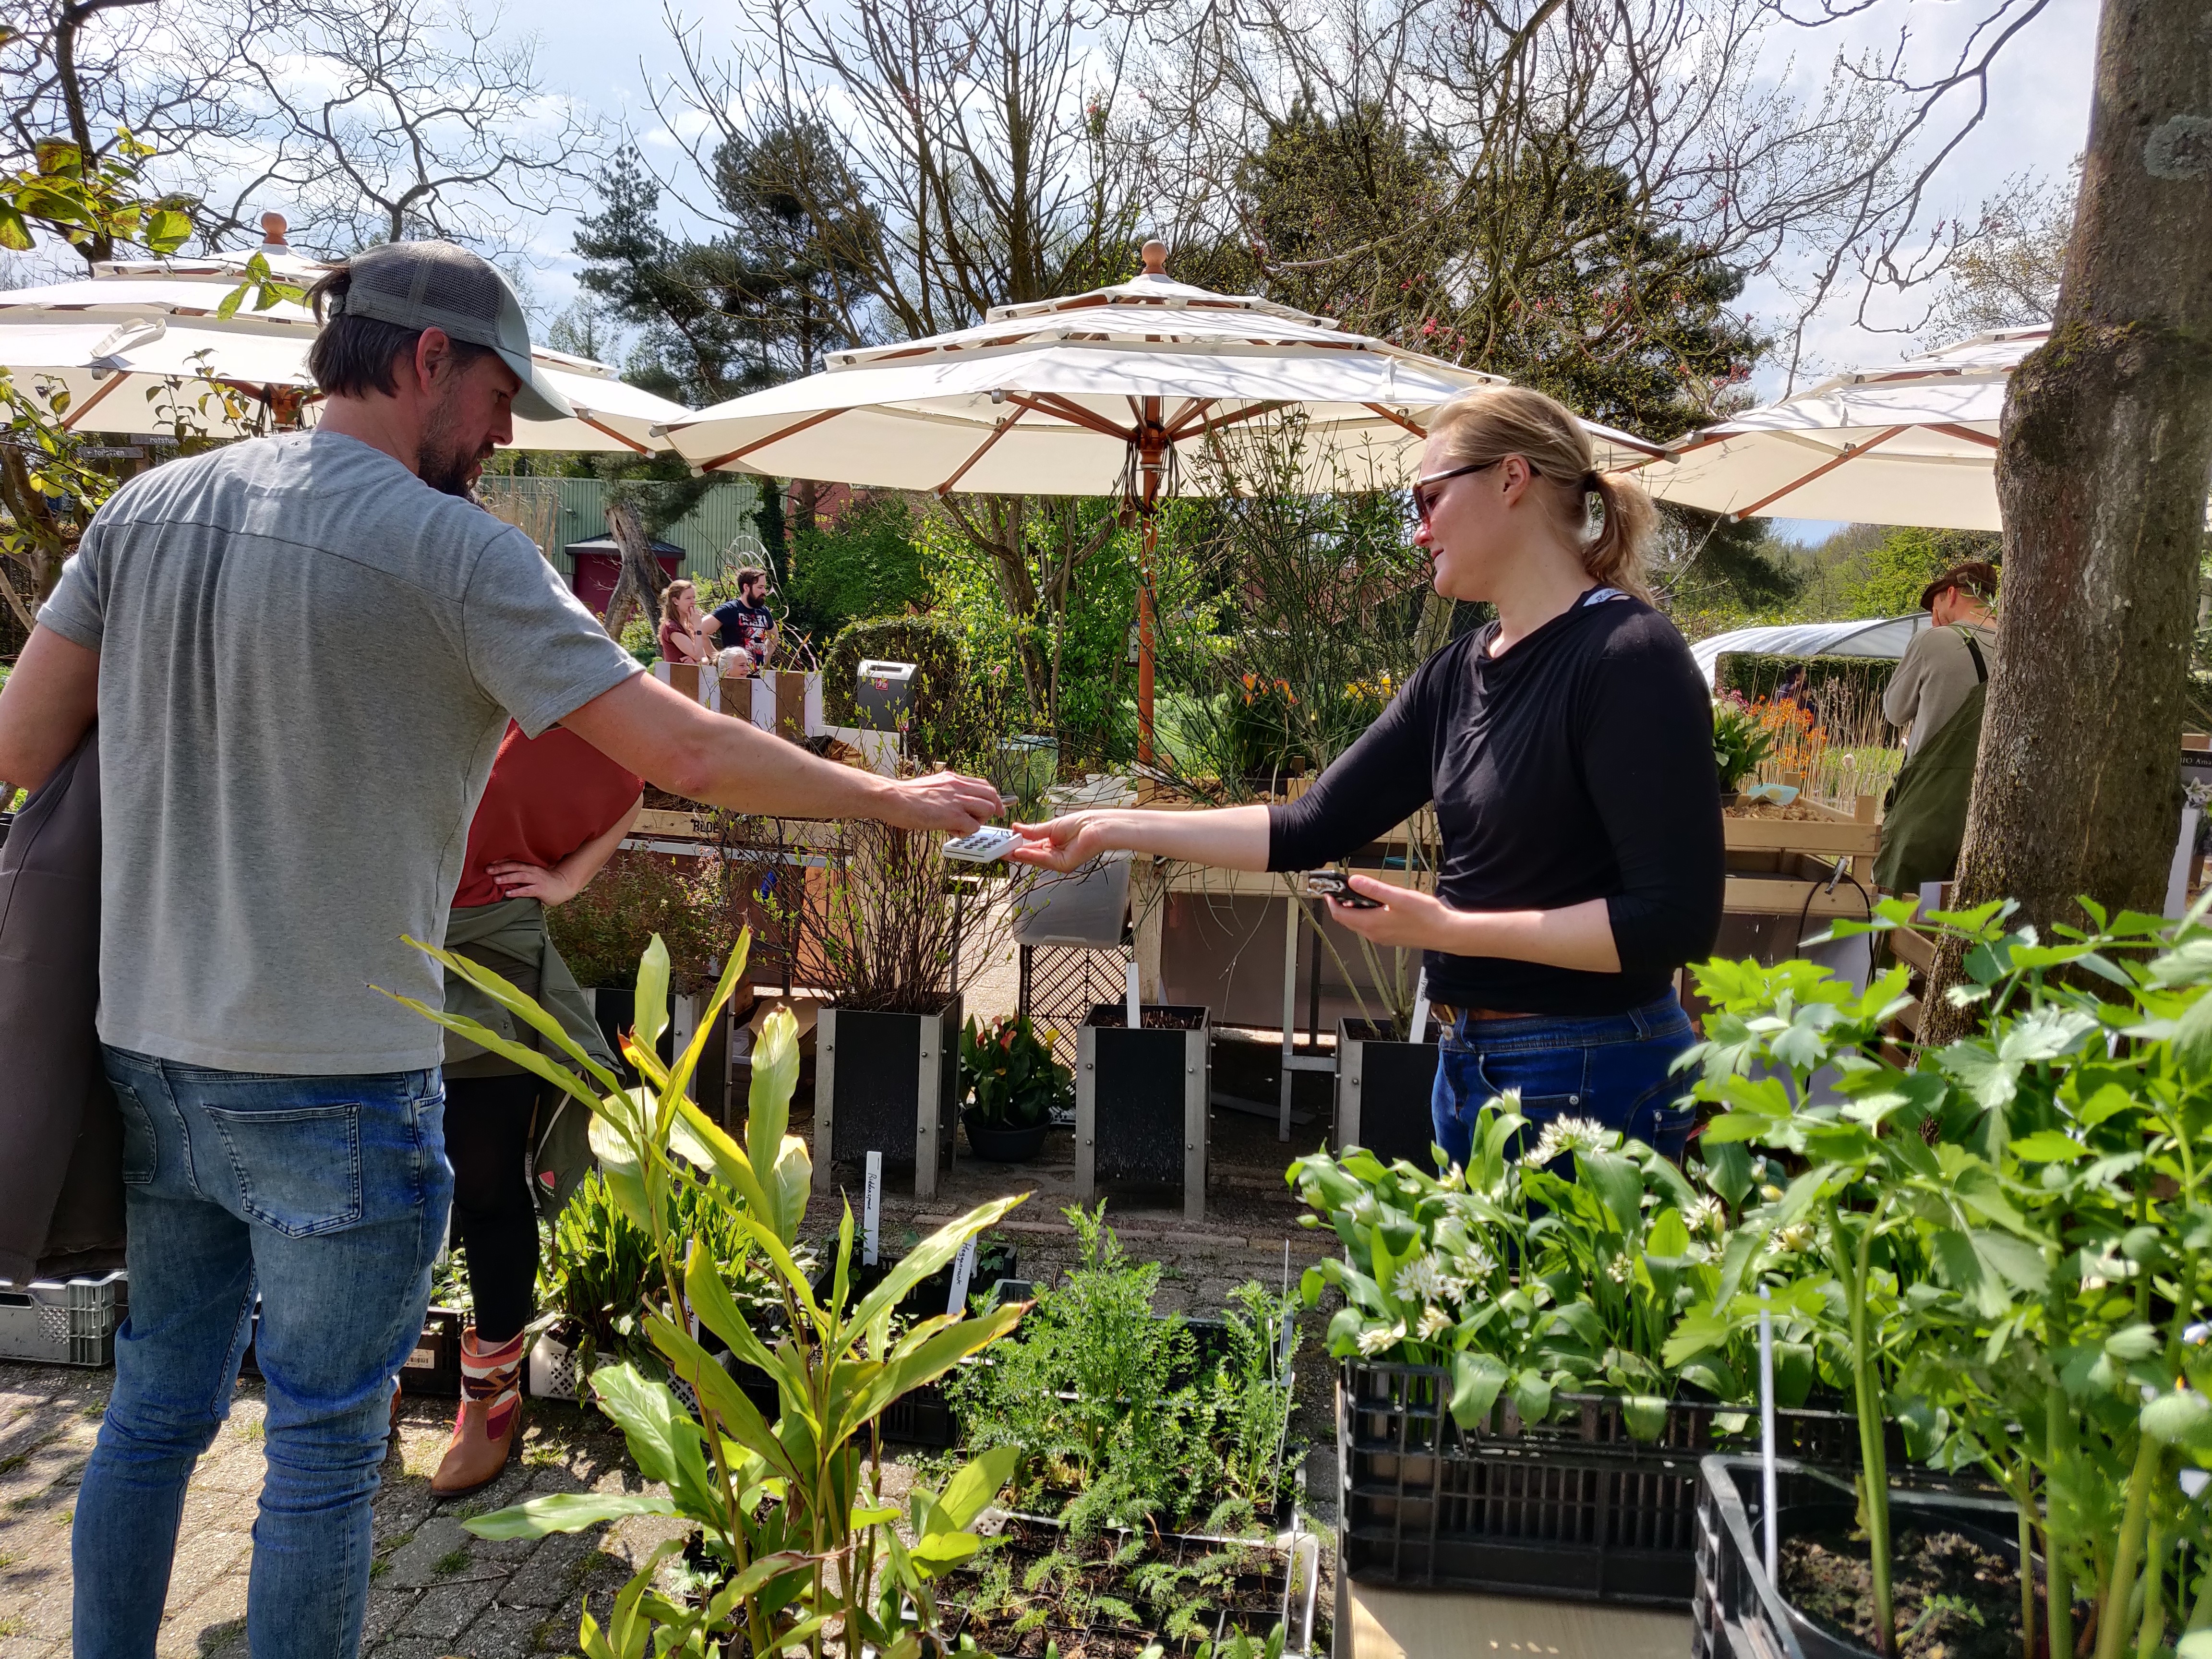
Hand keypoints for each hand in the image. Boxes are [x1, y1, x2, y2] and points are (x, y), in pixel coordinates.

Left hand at [487, 859, 583, 905]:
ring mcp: (537, 879)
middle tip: (488, 870)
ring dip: (508, 877)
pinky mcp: (541, 889)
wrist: (563, 887)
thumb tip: (502, 875)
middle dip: (501, 868)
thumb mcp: (533, 875)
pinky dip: (518, 891)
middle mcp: (532, 870)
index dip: (501, 861)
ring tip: (496, 880)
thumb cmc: (545, 882)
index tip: (488, 861)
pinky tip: (508, 894)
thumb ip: (520, 874)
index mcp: (529, 866)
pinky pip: (528, 890)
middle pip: (515, 866)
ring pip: (521, 876)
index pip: (513, 861)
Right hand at [877, 770, 1004, 833]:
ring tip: (961, 826)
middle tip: (984, 821)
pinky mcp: (953, 816)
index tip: (994, 807)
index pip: (984, 785)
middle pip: (991, 796)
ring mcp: (957, 800)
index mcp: (953, 779)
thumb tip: (952, 803)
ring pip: (987, 809)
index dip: (991, 797)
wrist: (894, 798)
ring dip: (978, 822)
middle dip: (992, 809)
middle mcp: (959, 786)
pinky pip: (974, 827)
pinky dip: (966, 833)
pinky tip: (952, 831)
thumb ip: (946, 792)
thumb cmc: (906, 796)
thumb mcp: (932, 785)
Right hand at [1008, 812, 1123, 871]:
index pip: (1031, 848)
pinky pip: (1044, 861)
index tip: (1004, 844)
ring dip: (1020, 855)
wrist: (1095, 826)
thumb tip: (1016, 828)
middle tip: (1000, 850)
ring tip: (1006, 851)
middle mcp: (1054, 854)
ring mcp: (1059, 861)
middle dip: (1015, 853)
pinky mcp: (1064, 865)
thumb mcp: (1050, 827)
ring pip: (1035, 860)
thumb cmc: (1080, 824)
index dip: (1017, 846)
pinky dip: (1031, 856)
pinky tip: (1021, 852)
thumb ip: (1032, 831)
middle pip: (1031, 856)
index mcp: (1051, 844)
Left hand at [1325, 874, 1465, 950]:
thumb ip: (1374, 889)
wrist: (1445, 933)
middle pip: (1347, 920)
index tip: (1329, 890)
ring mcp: (1382, 937)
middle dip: (1340, 905)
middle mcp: (1373, 934)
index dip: (1331, 902)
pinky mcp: (1391, 938)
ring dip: (1354, 910)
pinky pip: (1370, 927)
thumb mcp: (1398, 897)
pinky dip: (1366, 916)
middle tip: (1341, 890)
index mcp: (1371, 924)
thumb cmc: (1425, 916)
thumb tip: (1353, 880)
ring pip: (1359, 924)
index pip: (1341, 914)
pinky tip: (1377, 906)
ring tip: (1358, 894)